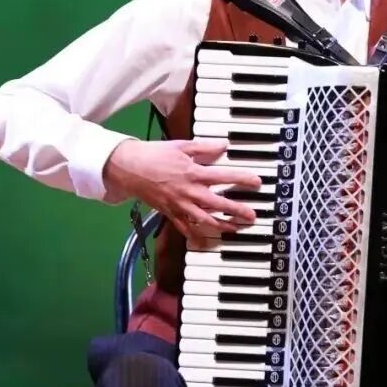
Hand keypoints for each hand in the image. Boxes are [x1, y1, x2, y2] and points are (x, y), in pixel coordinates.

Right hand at [102, 138, 258, 240]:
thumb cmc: (155, 155)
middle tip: (252, 215)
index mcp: (194, 173)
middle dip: (237, 210)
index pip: (224, 176)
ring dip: (223, 225)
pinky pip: (185, 229)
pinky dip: (196, 236)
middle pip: (218, 204)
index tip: (257, 182)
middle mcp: (189, 192)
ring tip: (237, 228)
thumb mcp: (181, 146)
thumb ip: (204, 147)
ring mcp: (180, 205)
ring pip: (205, 220)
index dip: (242, 179)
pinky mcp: (170, 213)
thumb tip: (224, 145)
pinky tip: (206, 241)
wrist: (129, 169)